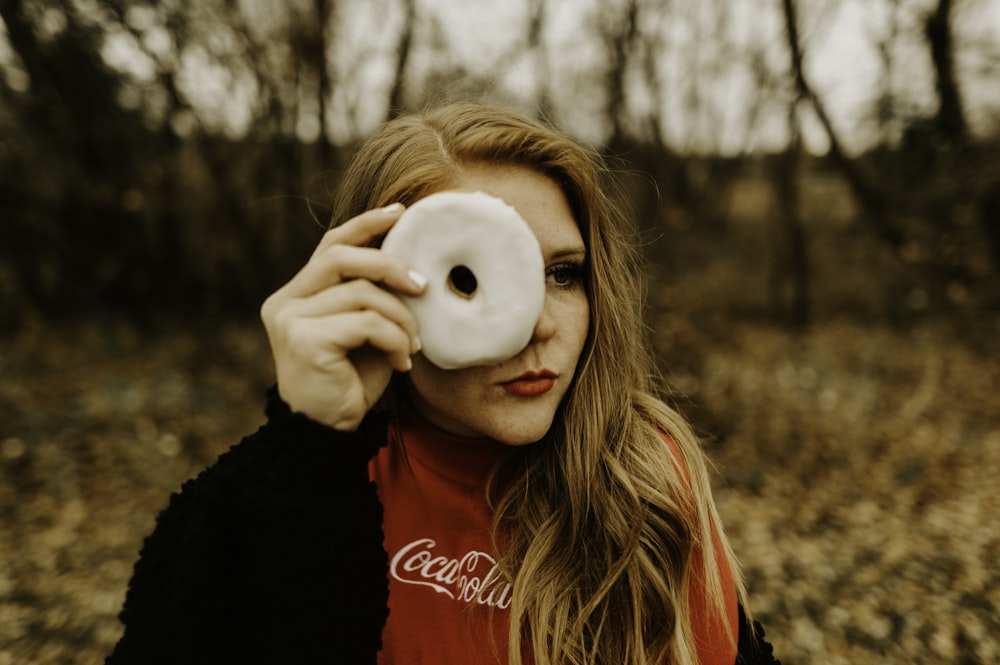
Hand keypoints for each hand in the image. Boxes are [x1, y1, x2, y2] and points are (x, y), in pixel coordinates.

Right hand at [260, 204, 425, 429]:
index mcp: (296, 295)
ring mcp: (289, 320)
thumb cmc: (351, 382)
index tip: (401, 212)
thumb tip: (410, 261)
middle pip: (343, 256)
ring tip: (413, 344)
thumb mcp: (365, 332)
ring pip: (364, 293)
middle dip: (391, 265)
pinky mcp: (303, 340)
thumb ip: (372, 296)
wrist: (328, 435)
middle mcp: (285, 302)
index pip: (331, 244)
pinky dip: (394, 339)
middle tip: (423, 286)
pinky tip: (401, 361)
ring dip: (401, 318)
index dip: (366, 224)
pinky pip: (366, 322)